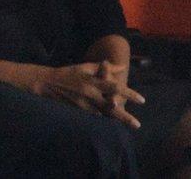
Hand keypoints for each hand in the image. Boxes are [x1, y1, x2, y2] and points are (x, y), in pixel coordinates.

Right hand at [28, 62, 143, 127]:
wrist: (48, 82)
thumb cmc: (69, 72)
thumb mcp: (85, 67)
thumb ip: (104, 68)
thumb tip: (122, 66)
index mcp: (92, 81)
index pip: (114, 88)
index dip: (129, 94)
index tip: (142, 100)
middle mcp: (90, 94)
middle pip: (111, 107)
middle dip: (125, 117)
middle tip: (138, 125)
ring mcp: (84, 103)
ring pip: (104, 114)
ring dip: (118, 120)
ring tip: (131, 125)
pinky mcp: (79, 110)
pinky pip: (95, 115)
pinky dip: (105, 117)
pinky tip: (114, 123)